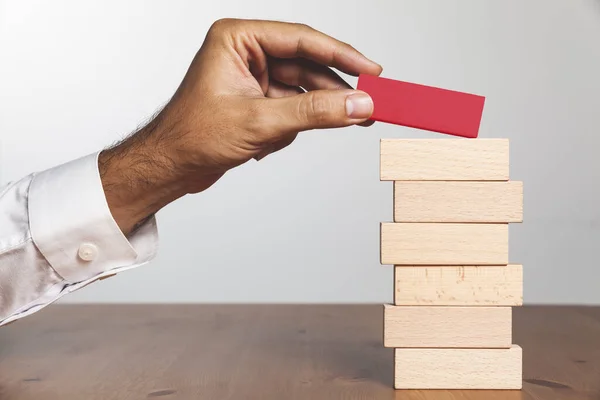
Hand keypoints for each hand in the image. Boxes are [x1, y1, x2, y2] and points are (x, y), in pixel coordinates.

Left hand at [99, 18, 381, 233]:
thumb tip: (358, 104)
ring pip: (302, 90)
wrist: (169, 167)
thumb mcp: (261, 122)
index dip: (342, 55)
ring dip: (314, 113)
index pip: (302, 39)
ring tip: (334, 127)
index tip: (372, 70)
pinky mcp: (255, 101)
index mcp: (238, 39)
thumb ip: (314, 112)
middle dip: (333, 90)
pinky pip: (291, 108)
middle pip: (306, 65)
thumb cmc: (192, 136)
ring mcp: (251, 78)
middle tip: (368, 103)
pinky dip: (291, 128)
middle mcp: (246, 53)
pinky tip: (269, 144)